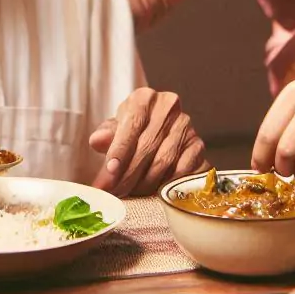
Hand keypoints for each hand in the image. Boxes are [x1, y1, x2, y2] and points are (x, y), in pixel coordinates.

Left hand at [89, 87, 207, 196]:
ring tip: (129, 195)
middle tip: (114, 193)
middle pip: (147, 146)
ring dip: (144, 184)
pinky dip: (166, 184)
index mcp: (144, 98)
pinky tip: (153, 192)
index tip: (107, 175)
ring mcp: (185, 125)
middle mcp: (168, 107)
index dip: (118, 153)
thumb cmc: (133, 131)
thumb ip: (107, 135)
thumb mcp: (116, 129)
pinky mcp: (198, 144)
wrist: (160, 132)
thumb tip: (97, 140)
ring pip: (163, 161)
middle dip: (127, 175)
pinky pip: (182, 170)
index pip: (131, 126)